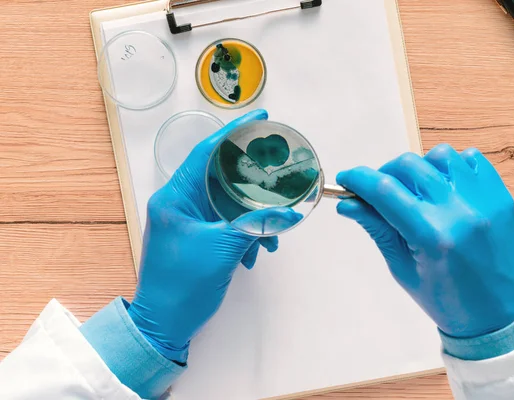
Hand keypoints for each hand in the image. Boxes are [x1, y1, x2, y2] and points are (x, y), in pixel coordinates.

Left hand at [128, 110, 277, 362]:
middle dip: (253, 182)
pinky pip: (226, 223)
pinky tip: (257, 251)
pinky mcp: (196, 237)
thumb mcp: (223, 248)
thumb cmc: (182, 285)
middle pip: (221, 176)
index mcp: (175, 197)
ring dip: (253, 216)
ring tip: (272, 237)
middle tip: (278, 172)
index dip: (233, 133)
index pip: (205, 152)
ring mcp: (188, 221)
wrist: (163, 325)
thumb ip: (256, 225)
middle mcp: (179, 203)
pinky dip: (245, 233)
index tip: (259, 119)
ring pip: (227, 203)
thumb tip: (288, 212)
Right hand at [337, 144, 513, 337]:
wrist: (499, 316)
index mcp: (431, 235)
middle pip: (408, 165)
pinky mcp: (500, 195)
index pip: (384, 190)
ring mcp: (484, 199)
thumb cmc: (446, 300)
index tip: (346, 179)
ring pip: (440, 155)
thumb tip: (348, 204)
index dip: (358, 179)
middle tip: (380, 193)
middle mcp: (459, 210)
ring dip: (420, 168)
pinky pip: (471, 158)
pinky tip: (445, 187)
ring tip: (417, 190)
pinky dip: (452, 166)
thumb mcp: (402, 269)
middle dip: (385, 174)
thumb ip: (378, 229)